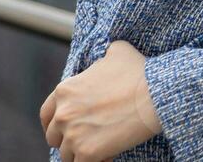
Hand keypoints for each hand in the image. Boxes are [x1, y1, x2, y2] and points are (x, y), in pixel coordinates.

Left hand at [40, 40, 163, 161]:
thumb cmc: (140, 72)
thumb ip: (103, 57)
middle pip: (54, 137)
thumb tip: (105, 60)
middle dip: (67, 139)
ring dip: (81, 152)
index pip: (46, 114)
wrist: (156, 94)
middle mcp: (63, 113)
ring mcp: (73, 135)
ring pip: (67, 155)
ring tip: (101, 146)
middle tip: (86, 138)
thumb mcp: (117, 51)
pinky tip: (109, 155)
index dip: (53, 123)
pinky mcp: (87, 152)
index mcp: (65, 90)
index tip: (64, 129)